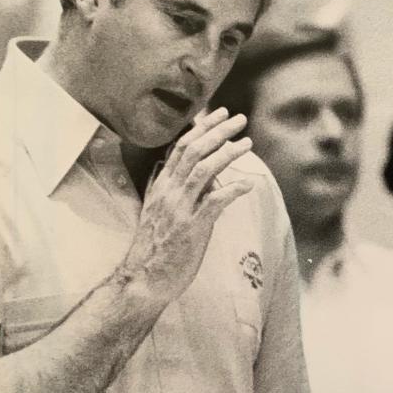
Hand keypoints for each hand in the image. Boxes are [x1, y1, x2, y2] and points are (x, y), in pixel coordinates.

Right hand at [117, 107, 252, 302]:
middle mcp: (169, 192)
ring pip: (204, 170)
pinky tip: (248, 184)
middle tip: (239, 119)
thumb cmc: (157, 246)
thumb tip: (206, 176)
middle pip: (194, 151)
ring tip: (247, 143)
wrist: (144, 278)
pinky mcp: (191, 228)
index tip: (218, 114)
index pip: (181, 146)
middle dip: (218, 131)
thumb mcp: (163, 210)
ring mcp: (179, 209)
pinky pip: (214, 203)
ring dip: (228, 154)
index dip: (202, 127)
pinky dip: (232, 190)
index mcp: (162, 185)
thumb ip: (180, 190)